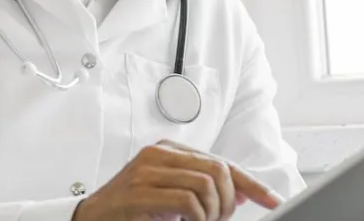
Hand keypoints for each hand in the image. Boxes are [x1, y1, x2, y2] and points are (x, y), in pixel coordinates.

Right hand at [72, 139, 280, 220]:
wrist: (91, 220)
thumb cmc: (131, 211)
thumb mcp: (171, 195)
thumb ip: (202, 188)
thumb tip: (242, 192)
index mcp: (168, 150)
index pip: (221, 162)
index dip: (251, 183)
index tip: (272, 200)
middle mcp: (158, 154)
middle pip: (219, 170)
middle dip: (227, 202)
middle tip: (217, 220)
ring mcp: (147, 171)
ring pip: (207, 185)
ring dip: (211, 213)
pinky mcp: (140, 191)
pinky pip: (187, 201)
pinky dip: (196, 218)